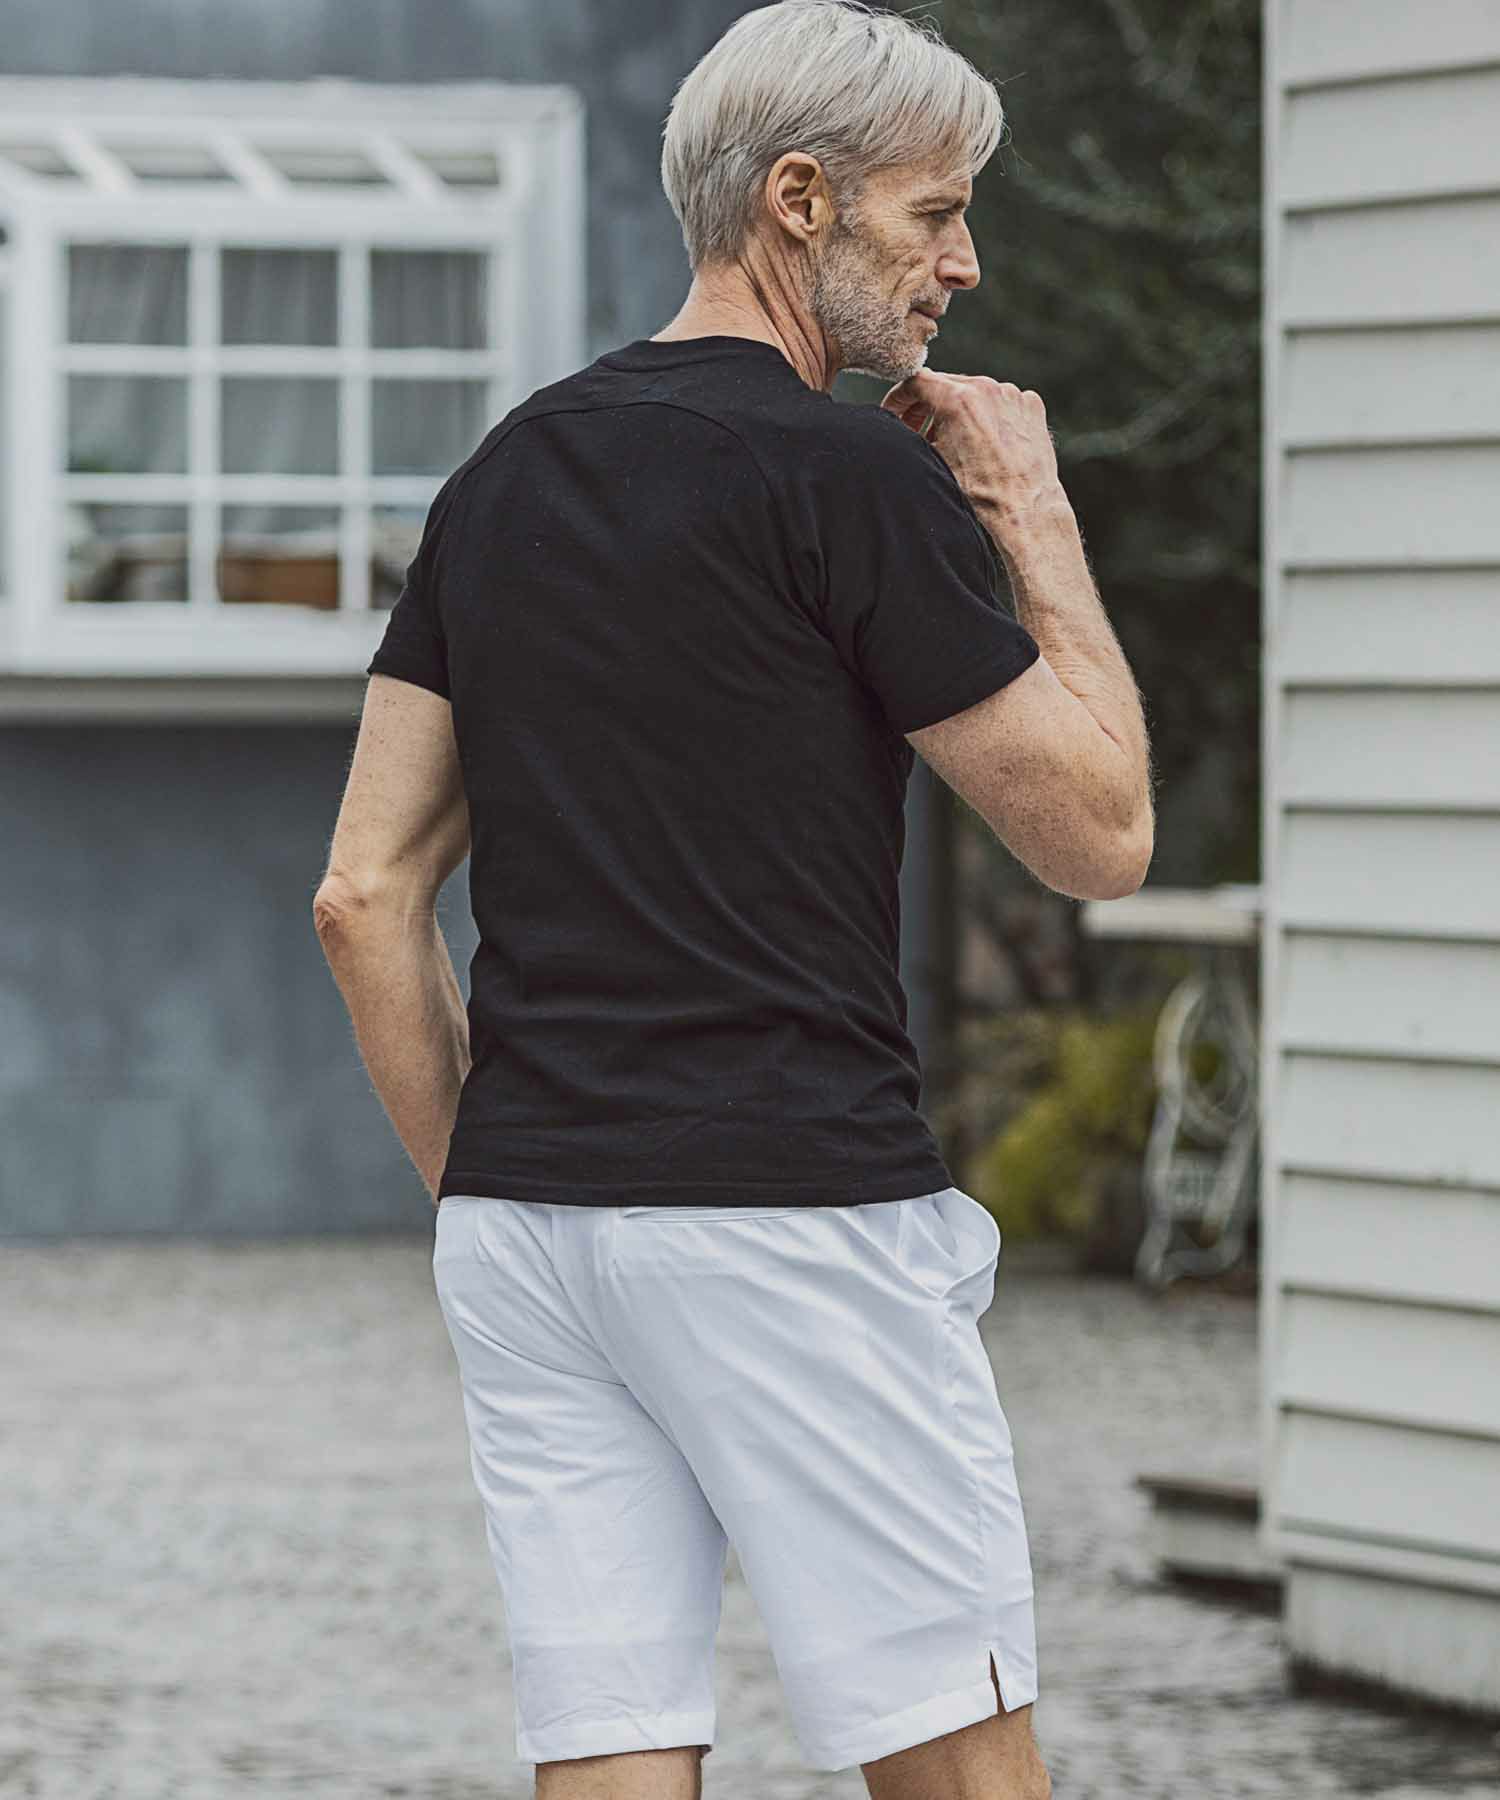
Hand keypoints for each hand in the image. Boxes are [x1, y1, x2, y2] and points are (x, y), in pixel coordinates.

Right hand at [880, 371, 1067, 543]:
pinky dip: (988, 416)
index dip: (899, 398)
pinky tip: (986, 443)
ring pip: (974, 392)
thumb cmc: (981, 495)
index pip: (917, 381)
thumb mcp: (934, 462)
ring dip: (959, 411)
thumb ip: (916, 435)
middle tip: (920, 432)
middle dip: (928, 406)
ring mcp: (1012, 395)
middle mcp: (988, 389)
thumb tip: (905, 428)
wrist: (1025, 509)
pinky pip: (1001, 402)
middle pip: (946, 385)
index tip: (896, 414)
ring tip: (955, 442)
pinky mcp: (1031, 406)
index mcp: (959, 400)